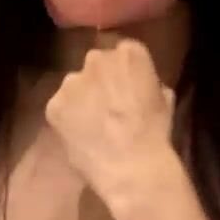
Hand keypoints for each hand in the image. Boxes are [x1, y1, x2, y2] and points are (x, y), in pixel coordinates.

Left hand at [45, 37, 174, 206]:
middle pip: (96, 64)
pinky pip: (60, 107)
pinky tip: (80, 136)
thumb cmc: (155, 132)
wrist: (132, 166)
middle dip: (101, 80)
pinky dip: (67, 118)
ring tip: (92, 124)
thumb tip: (137, 86)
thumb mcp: (164, 98)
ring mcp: (73, 81)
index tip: (127, 87)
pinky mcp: (55, 104)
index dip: (124, 72)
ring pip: (75, 85)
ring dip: (82, 98)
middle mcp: (97, 58)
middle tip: (108, 105)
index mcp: (130, 53)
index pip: (123, 52)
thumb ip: (146, 82)